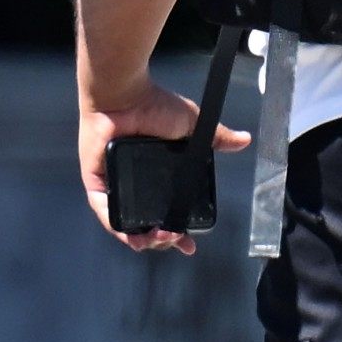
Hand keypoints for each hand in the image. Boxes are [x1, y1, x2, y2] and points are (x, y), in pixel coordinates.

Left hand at [78, 74, 247, 256]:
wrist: (125, 95)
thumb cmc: (154, 105)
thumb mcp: (192, 126)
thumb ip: (216, 137)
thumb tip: (244, 140)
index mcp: (155, 175)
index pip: (167, 212)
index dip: (179, 232)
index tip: (190, 245)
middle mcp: (134, 183)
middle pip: (147, 224)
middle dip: (163, 240)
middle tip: (177, 239)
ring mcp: (114, 185)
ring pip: (126, 224)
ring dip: (143, 239)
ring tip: (161, 239)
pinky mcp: (96, 183)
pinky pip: (106, 212)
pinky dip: (118, 227)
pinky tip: (133, 237)